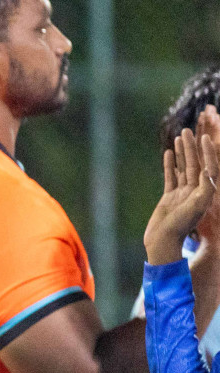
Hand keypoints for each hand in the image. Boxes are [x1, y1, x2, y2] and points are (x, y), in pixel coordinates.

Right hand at [145, 118, 219, 265]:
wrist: (163, 242)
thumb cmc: (180, 227)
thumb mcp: (196, 207)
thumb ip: (204, 189)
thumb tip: (209, 170)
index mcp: (205, 193)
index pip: (209, 167)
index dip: (207, 152)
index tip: (204, 138)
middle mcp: (196, 191)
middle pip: (196, 164)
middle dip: (193, 147)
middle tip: (189, 131)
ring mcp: (183, 193)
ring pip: (184, 168)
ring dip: (183, 153)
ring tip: (180, 137)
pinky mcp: (170, 197)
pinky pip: (171, 177)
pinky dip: (171, 164)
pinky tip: (169, 153)